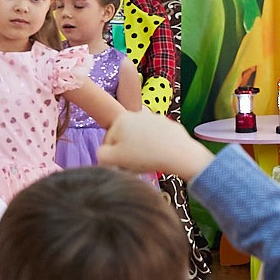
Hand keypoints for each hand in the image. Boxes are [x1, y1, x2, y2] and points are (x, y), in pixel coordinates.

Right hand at [96, 109, 212, 178]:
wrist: (179, 154)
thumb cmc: (144, 156)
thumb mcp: (112, 159)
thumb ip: (100, 155)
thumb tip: (104, 154)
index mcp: (121, 119)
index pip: (109, 142)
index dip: (114, 157)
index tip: (123, 165)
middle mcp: (137, 114)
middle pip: (126, 138)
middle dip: (128, 151)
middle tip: (135, 165)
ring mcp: (155, 118)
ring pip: (141, 138)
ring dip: (142, 149)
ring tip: (148, 161)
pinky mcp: (169, 125)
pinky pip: (157, 139)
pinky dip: (156, 147)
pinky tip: (160, 156)